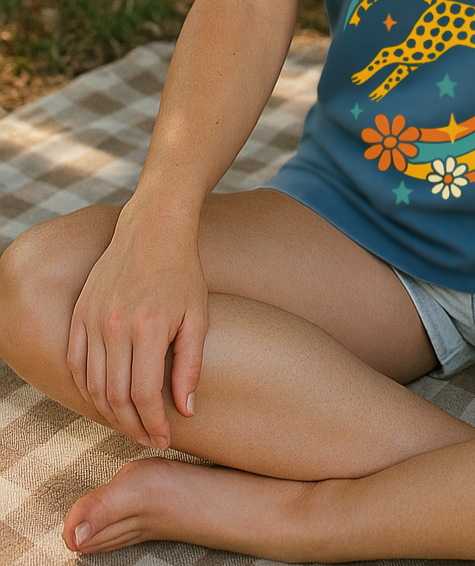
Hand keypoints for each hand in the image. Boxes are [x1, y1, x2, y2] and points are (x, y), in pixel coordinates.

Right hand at [66, 199, 208, 448]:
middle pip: (115, 396)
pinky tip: (104, 400)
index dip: (154, 423)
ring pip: (92, 385)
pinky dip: (87, 388)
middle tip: (148, 439)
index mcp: (149, 327)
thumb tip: (185, 410)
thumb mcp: (198, 317)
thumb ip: (190, 365)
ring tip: (130, 425)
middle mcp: (115, 326)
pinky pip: (76, 364)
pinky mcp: (79, 315)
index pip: (145, 394)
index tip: (164, 438)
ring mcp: (92, 320)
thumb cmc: (183, 274)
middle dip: (132, 425)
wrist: (152, 233)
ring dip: (108, 413)